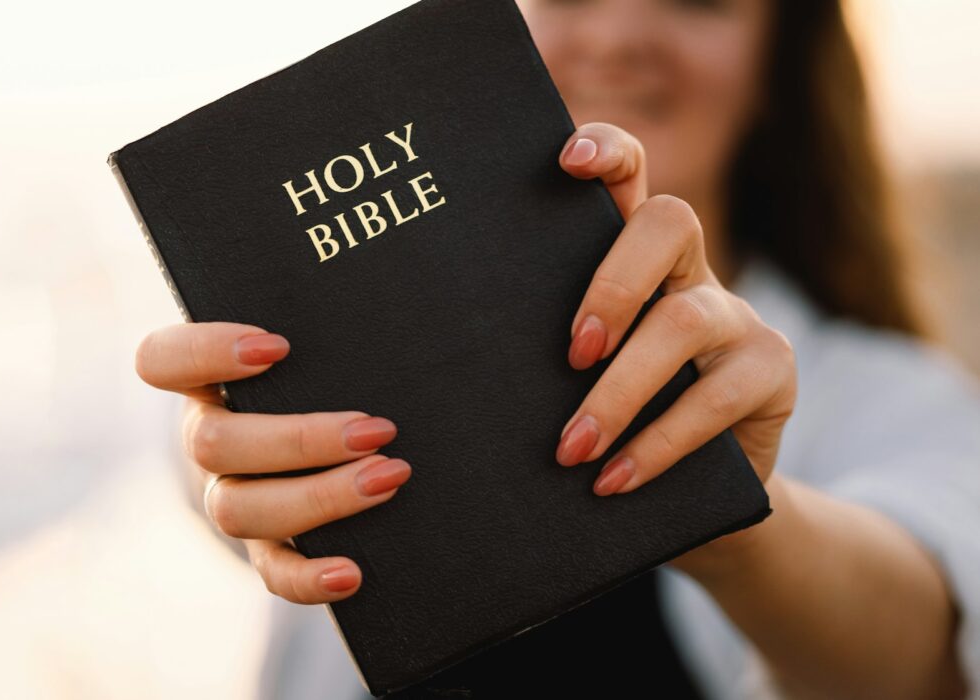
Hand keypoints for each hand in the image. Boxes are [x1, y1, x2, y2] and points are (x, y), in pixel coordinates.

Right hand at [135, 321, 410, 603]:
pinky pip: (271, 572)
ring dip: (319, 497)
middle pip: (212, 445)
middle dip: (299, 439)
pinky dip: (309, 578)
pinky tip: (354, 571)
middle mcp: (206, 438)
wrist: (332, 443)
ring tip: (388, 477)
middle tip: (375, 429)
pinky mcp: (265, 547)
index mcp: (206, 380)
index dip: (205, 354)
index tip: (278, 347)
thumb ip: (328, 322)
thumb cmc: (326, 372)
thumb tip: (388, 293)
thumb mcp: (318, 345)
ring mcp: (230, 496)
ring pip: (238, 510)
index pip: (161, 360)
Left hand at [553, 123, 796, 566]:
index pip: (630, 175)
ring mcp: (737, 316)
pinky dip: (654, 445)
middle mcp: (689, 270)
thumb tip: (445, 350)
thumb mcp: (567, 377)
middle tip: (571, 352)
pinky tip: (611, 480)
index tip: (564, 161)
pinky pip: (713, 398)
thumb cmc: (605, 421)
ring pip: (684, 322)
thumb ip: (538, 347)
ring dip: (618, 391)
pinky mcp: (771, 371)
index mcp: (632, 257)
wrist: (687, 495)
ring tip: (571, 449)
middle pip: (669, 222)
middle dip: (612, 283)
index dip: (607, 152)